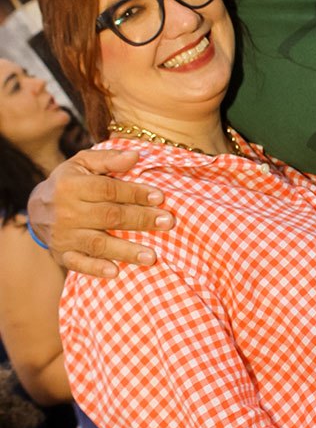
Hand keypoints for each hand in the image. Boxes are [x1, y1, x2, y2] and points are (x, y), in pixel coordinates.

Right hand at [27, 148, 174, 277]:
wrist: (35, 209)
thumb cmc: (69, 182)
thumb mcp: (83, 163)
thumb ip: (108, 159)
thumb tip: (135, 156)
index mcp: (71, 185)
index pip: (108, 189)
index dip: (135, 193)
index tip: (160, 197)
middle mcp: (66, 211)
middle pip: (109, 216)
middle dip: (141, 219)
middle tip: (167, 223)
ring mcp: (64, 236)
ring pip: (98, 243)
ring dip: (126, 250)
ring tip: (152, 256)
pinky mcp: (62, 254)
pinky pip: (79, 263)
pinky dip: (96, 269)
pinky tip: (116, 272)